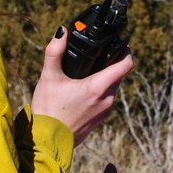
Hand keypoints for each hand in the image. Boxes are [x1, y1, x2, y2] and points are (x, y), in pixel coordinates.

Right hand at [32, 27, 132, 145]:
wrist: (47, 141)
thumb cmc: (48, 109)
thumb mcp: (49, 77)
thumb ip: (55, 51)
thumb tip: (62, 31)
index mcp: (99, 87)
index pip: (126, 65)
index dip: (126, 51)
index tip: (120, 43)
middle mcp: (107, 100)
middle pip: (119, 75)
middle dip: (112, 62)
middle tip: (98, 53)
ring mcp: (105, 111)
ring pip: (112, 87)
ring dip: (105, 77)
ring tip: (89, 70)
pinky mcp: (100, 119)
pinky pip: (106, 99)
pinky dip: (100, 90)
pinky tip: (83, 88)